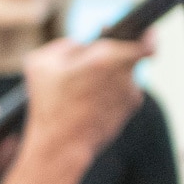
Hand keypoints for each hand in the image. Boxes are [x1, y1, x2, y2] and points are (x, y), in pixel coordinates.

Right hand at [22, 34, 152, 162]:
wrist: (60, 145)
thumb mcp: (39, 63)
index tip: (136, 39)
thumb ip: (64, 44)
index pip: (144, 40)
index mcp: (107, 57)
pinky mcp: (128, 111)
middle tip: (88, 72)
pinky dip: (107, 98)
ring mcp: (129, 94)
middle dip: (110, 62)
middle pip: (127, 58)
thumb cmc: (49, 105)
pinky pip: (121, 96)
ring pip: (123, 77)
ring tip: (80, 96)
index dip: (141, 39)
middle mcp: (124, 74)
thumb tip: (80, 44)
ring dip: (107, 81)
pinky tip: (87, 107)